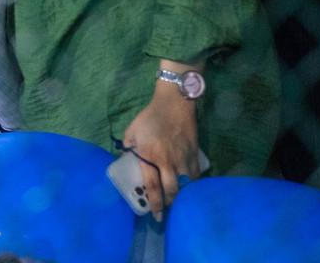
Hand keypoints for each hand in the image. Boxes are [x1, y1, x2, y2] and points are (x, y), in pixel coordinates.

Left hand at [121, 80, 201, 220]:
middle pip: (171, 191)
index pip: (152, 186)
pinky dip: (192, 184)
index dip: (154, 204)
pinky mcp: (194, 154)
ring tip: (177, 200)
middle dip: (169, 204)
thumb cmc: (150, 117)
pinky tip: (188, 187)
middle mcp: (167, 161)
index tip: (156, 215)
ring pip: (185, 185)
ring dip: (181, 195)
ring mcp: (182, 158)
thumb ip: (128, 146)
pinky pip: (195, 175)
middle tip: (166, 210)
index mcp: (150, 156)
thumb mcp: (132, 130)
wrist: (174, 103)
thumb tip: (125, 159)